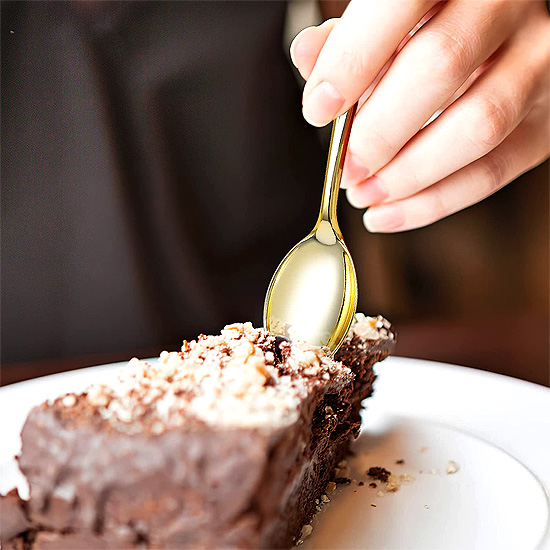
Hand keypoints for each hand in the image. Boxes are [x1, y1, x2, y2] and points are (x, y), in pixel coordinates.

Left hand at [291, 1, 549, 231]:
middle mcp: (508, 4)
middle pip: (441, 67)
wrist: (502, 33)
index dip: (353, 62)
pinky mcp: (548, 118)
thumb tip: (308, 59)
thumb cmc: (433, 26)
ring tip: (364, 194)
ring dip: (408, 175)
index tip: (319, 110)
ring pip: (478, 126)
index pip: (400, 4)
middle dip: (380, 131)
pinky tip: (390, 214)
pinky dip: (434, 202)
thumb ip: (349, 37)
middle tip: (346, 166)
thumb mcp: (389, 17)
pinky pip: (495, 170)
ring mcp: (538, 61)